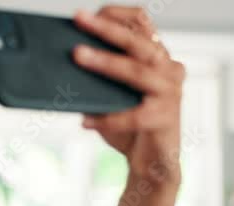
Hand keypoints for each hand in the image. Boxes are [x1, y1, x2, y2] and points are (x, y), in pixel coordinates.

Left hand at [73, 6, 185, 185]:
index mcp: (157, 58)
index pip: (142, 24)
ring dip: (105, 62)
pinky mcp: (165, 117)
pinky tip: (86, 122)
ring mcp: (170, 92)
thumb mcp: (110, 96)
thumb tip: (63, 62)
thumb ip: (97, 78)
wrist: (152, 162)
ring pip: (136, 71)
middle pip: (138, 41)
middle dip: (106, 29)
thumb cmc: (129, 126)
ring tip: (78, 55)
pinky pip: (133, 115)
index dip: (117, 15)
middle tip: (79, 20)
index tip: (89, 14)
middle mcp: (169, 69)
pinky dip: (107, 119)